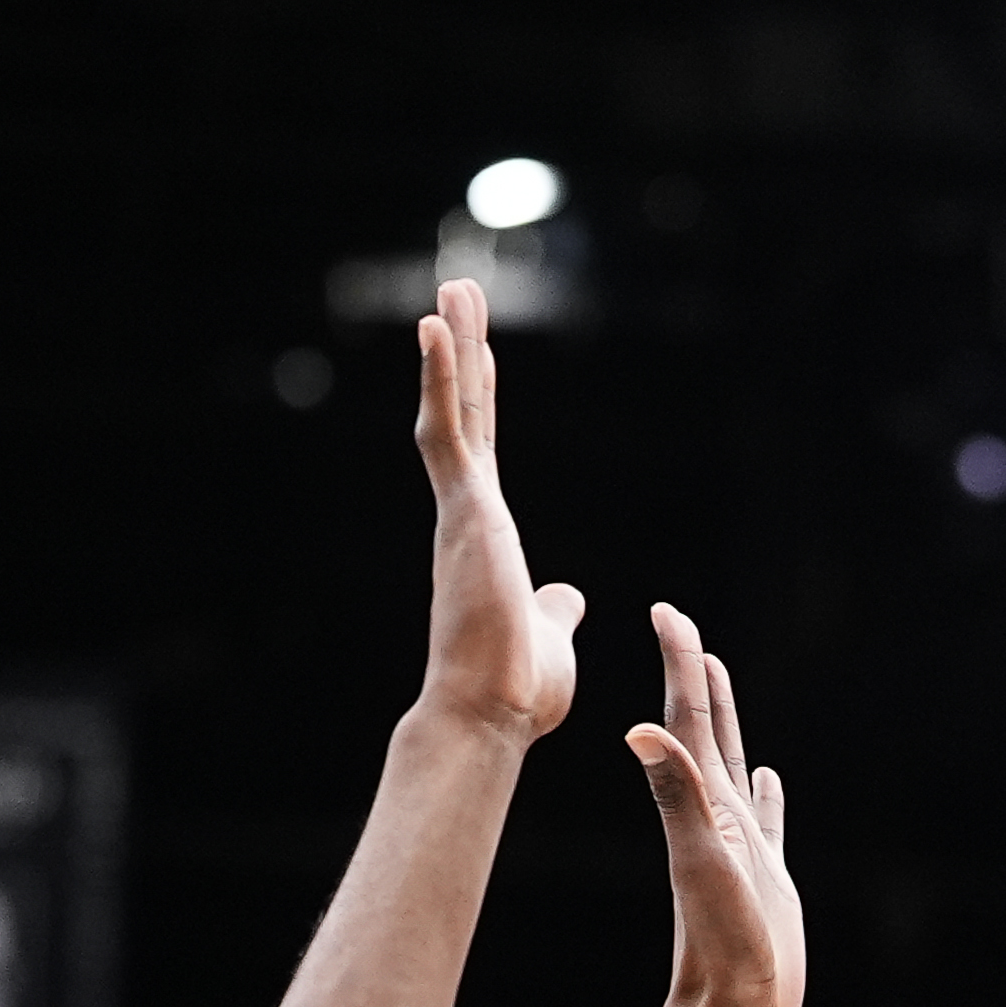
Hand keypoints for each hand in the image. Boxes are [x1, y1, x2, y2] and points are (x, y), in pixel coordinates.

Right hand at [413, 280, 585, 738]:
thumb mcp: (549, 632)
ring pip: (452, 411)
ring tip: (451, 292)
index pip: (481, 449)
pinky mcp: (464, 510)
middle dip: (462, 354)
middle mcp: (467, 513)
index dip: (478, 396)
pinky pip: (448, 430)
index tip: (479, 350)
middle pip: (464, 415)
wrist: (492, 714)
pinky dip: (443, 378)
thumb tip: (567, 596)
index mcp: (487, 534)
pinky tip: (438, 327)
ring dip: (452, 350)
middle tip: (458, 295)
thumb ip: (553, 608)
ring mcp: (461, 509)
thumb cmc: (517, 688)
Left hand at [629, 604, 802, 1006]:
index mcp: (701, 808)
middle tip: (682, 626)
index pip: (686, 722)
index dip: (679, 665)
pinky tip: (765, 776)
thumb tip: (639, 731)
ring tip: (718, 678)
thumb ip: (676, 799)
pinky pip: (765, 817)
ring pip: (728, 765)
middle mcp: (714, 818)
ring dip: (724, 719)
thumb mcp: (702, 864)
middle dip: (693, 676)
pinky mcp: (764, 875)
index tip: (666, 612)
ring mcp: (740, 845)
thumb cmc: (721, 945)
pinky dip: (764, 790)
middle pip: (701, 731)